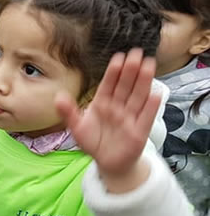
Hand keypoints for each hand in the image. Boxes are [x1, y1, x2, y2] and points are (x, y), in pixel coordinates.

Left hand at [55, 49, 160, 192]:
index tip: (118, 57)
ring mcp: (130, 118)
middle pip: (125, 86)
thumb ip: (68, 112)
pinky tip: (156, 93)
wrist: (108, 163)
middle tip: (136, 52)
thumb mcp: (76, 127)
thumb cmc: (93, 142)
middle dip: (131, 70)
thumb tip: (58, 97)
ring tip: (148, 64)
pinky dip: (151, 106)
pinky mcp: (139, 131)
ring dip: (144, 81)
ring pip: (138, 96)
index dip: (113, 72)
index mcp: (102, 103)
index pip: (108, 84)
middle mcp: (117, 107)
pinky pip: (146, 117)